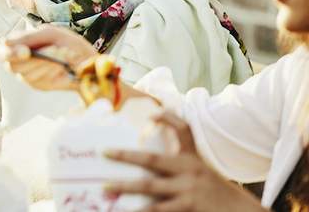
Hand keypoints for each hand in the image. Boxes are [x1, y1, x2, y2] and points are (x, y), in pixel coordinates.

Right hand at [0, 25, 97, 90]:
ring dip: (49, 63)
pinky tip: (63, 65)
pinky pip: (42, 80)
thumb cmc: (64, 41)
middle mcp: (18, 63)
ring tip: (65, 52)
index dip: (11, 53)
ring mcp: (27, 76)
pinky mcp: (40, 86)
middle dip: (36, 58)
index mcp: (16, 46)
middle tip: (56, 49)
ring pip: (29, 74)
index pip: (3, 53)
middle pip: (14, 67)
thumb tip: (5, 42)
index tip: (25, 51)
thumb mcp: (49, 33)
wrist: (86, 57)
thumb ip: (29, 37)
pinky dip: (54, 71)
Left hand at [104, 112, 265, 211]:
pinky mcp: (189, 211)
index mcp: (191, 160)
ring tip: (107, 191)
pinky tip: (127, 211)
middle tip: (104, 152)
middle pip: (152, 160)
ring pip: (151, 190)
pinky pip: (160, 211)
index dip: (167, 119)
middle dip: (127, 156)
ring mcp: (188, 194)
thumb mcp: (198, 163)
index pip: (183, 131)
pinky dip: (145, 211)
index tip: (150, 113)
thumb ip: (180, 143)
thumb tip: (153, 119)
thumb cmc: (211, 186)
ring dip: (128, 190)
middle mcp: (189, 173)